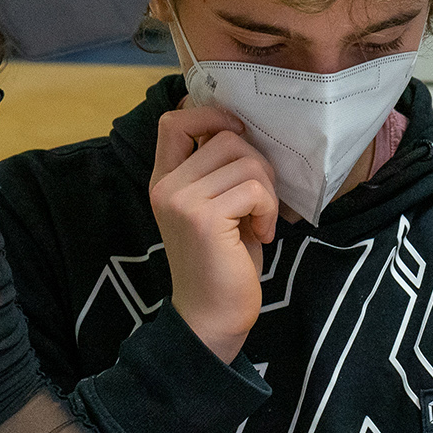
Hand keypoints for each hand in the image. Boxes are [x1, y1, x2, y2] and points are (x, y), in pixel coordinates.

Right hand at [149, 105, 276, 362]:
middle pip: (225, 137)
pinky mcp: (203, 217)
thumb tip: (245, 131)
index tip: (239, 137)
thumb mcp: (216, 208)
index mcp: (165, 180)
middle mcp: (166, 186)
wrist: (211, 317)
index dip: (211, 115)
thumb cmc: (223, 264)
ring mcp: (181, 200)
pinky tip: (260, 234)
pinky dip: (268, 210)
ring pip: (245, 161)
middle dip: (258, 164)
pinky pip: (254, 188)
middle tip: (259, 202)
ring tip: (259, 221)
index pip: (174, 121)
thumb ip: (219, 172)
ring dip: (266, 190)